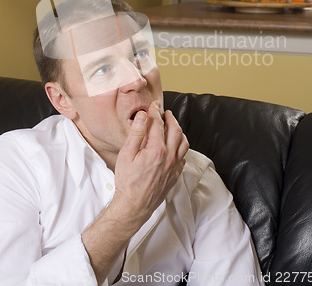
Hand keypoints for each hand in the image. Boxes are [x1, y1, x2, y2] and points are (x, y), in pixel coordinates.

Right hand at [113, 101, 188, 230]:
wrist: (134, 206)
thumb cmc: (127, 181)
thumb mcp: (127, 154)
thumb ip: (137, 133)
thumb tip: (144, 116)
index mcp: (157, 150)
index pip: (159, 124)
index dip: (156, 112)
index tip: (154, 105)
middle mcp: (169, 157)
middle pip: (176, 130)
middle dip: (171, 118)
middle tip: (165, 112)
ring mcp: (174, 166)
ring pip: (184, 143)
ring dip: (179, 131)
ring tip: (172, 126)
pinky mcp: (175, 175)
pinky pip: (183, 156)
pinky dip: (180, 146)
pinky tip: (173, 145)